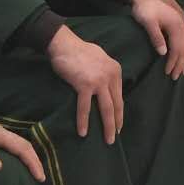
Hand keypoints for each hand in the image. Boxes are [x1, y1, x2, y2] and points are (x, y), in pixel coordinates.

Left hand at [0, 117, 44, 181]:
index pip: (22, 148)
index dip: (32, 162)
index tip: (40, 177)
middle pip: (24, 145)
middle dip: (35, 161)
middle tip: (41, 178)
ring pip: (18, 145)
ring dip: (28, 157)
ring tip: (33, 171)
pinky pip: (11, 146)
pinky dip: (19, 155)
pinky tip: (16, 163)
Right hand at [47, 26, 122, 141]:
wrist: (63, 44)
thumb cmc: (78, 51)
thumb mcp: (100, 58)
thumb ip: (105, 71)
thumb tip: (106, 85)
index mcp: (115, 70)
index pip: (119, 96)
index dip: (119, 112)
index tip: (118, 124)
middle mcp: (111, 76)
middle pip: (116, 104)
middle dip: (116, 123)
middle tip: (115, 137)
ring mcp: (99, 81)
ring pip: (106, 108)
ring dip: (107, 126)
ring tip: (108, 140)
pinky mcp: (85, 85)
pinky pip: (85, 107)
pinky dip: (84, 121)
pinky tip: (83, 132)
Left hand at [128, 0, 183, 79]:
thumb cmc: (144, 9)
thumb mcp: (148, 22)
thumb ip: (156, 37)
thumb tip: (163, 53)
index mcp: (175, 25)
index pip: (177, 48)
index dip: (173, 62)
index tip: (167, 73)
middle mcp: (181, 25)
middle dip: (180, 64)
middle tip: (175, 77)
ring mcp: (181, 24)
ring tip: (181, 71)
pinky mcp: (178, 24)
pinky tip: (182, 56)